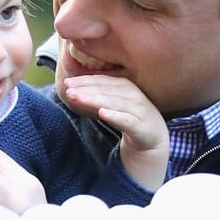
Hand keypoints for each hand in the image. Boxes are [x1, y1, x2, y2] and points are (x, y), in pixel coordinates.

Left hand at [64, 75, 168, 189]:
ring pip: (115, 103)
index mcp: (126, 86)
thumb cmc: (128, 119)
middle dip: (87, 89)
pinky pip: (128, 121)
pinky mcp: (143, 127)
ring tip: (79, 99)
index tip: (67, 83)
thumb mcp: (112, 105)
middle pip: (107, 90)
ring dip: (96, 100)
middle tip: (69, 91)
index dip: (85, 80)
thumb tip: (71, 87)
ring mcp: (141, 111)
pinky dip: (115, 116)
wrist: (152, 139)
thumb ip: (96, 95)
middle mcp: (134, 95)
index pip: (103, 80)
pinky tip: (102, 113)